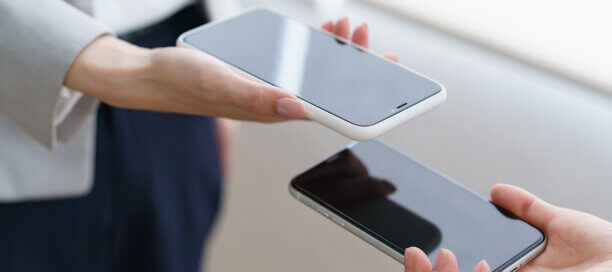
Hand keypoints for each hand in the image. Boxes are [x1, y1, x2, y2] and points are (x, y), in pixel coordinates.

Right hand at [64, 17, 396, 122]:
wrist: (150, 75)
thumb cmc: (180, 82)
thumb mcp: (219, 84)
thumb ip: (257, 97)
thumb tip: (299, 105)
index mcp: (272, 110)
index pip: (327, 105)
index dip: (358, 90)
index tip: (383, 67)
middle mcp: (275, 101)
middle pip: (326, 87)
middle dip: (352, 62)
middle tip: (364, 36)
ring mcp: (267, 87)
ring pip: (312, 73)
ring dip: (333, 52)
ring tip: (345, 27)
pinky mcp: (258, 75)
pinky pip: (293, 63)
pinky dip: (310, 47)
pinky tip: (317, 33)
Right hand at [403, 184, 611, 271]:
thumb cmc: (610, 251)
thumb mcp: (558, 222)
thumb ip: (526, 208)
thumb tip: (496, 191)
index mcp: (519, 271)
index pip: (471, 268)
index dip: (442, 263)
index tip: (422, 249)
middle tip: (416, 255)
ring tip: (438, 259)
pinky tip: (473, 267)